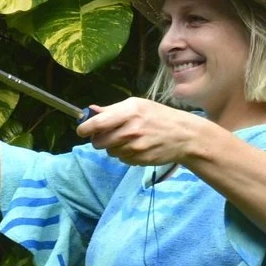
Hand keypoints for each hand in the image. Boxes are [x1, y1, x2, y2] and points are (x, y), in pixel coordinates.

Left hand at [75, 97, 209, 168]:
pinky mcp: (139, 159)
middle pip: (98, 142)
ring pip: (109, 151)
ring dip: (113, 147)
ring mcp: (135, 147)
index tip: (81, 130)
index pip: (97, 123)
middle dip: (99, 139)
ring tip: (128, 139)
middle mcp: (131, 130)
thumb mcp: (137, 105)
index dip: (84, 128)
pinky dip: (125, 154)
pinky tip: (137, 147)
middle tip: (108, 134)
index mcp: (129, 112)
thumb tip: (90, 111)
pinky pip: (121, 159)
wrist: (184, 135)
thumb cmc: (159, 116)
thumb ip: (112, 110)